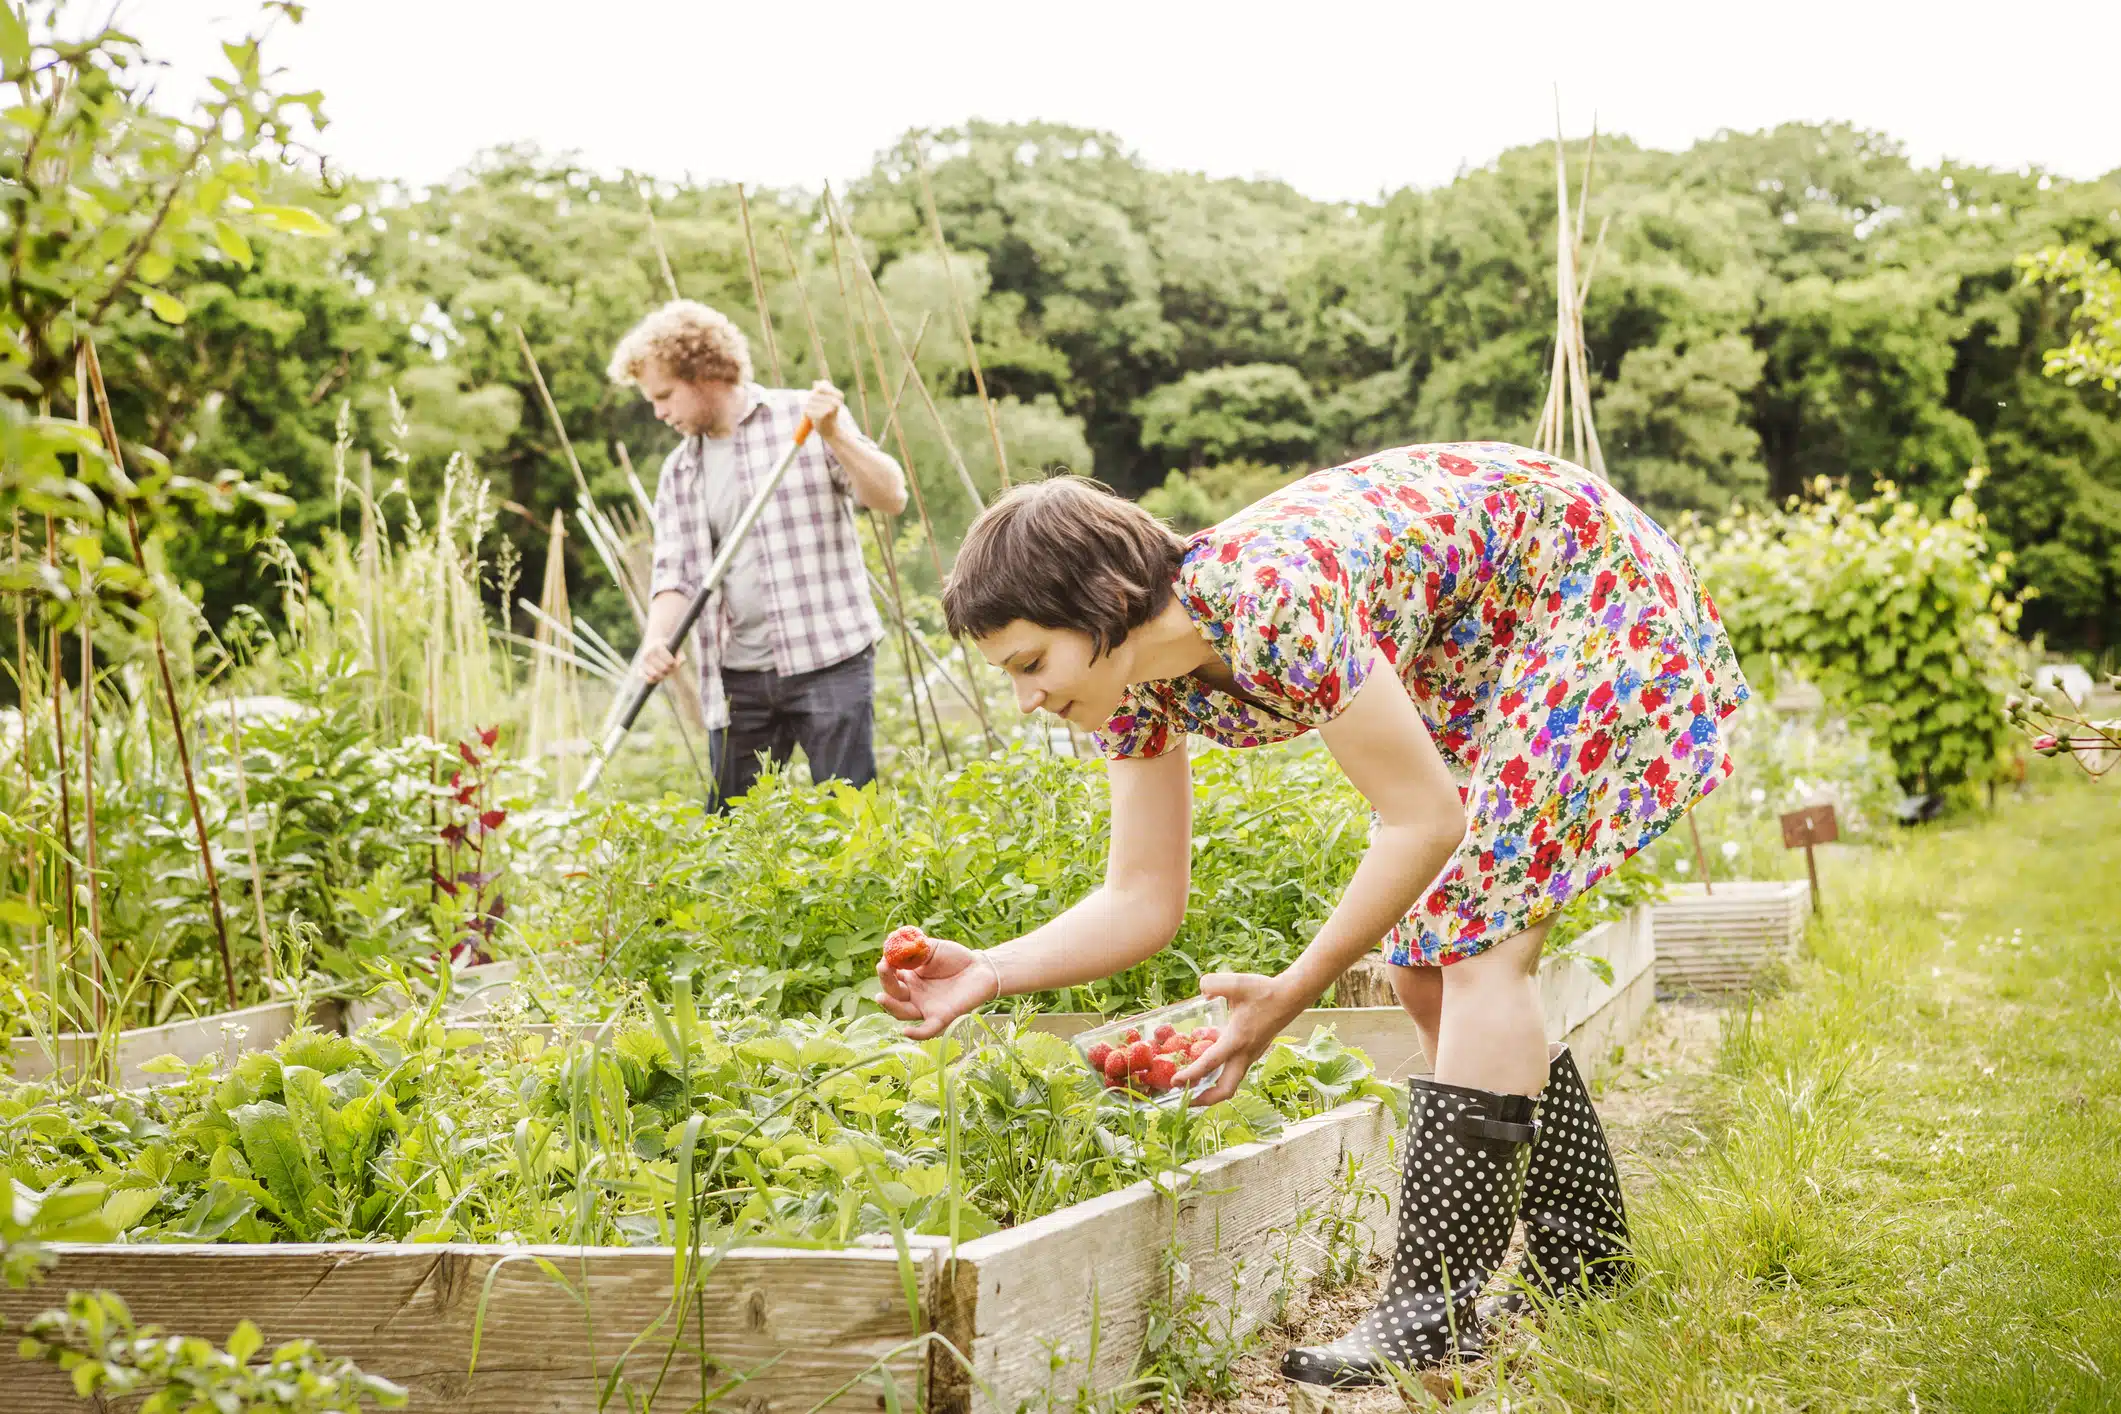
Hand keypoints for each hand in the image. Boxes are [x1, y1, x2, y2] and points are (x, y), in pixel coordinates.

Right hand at [637, 643, 677, 683]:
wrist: (653, 644)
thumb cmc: (668, 648)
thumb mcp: (677, 649)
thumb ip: (681, 657)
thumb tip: (677, 666)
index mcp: (657, 646)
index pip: (669, 661)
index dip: (673, 664)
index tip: (673, 662)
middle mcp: (648, 653)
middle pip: (663, 669)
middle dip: (669, 670)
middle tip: (669, 668)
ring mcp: (642, 662)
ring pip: (654, 675)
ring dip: (662, 676)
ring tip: (664, 672)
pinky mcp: (640, 670)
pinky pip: (647, 679)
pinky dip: (654, 680)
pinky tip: (658, 676)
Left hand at [804, 380, 844, 440]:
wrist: (830, 431)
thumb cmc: (828, 413)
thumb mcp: (827, 398)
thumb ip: (822, 388)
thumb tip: (815, 382)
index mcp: (839, 395)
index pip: (820, 387)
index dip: (815, 392)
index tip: (820, 399)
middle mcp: (836, 401)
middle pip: (813, 394)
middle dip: (811, 401)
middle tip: (817, 408)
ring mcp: (830, 409)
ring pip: (809, 402)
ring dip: (809, 408)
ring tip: (815, 413)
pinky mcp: (823, 416)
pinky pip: (808, 410)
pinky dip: (807, 414)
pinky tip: (813, 418)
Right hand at [875, 936, 999, 1039]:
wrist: (980, 968)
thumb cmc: (955, 958)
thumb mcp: (933, 949)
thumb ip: (915, 948)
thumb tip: (893, 943)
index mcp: (909, 978)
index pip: (890, 976)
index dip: (885, 969)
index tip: (885, 959)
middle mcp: (914, 995)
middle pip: (893, 994)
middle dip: (886, 982)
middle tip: (883, 968)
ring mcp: (925, 1007)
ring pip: (902, 1012)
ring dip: (890, 1006)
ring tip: (881, 997)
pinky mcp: (941, 1017)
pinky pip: (927, 1029)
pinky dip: (916, 1033)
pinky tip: (906, 1031)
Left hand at [1178, 970, 1307, 1106]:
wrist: (1292, 996)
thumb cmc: (1265, 991)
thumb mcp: (1236, 982)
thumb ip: (1213, 983)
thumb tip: (1201, 989)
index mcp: (1237, 1040)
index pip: (1210, 1064)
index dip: (1190, 1076)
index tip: (1174, 1083)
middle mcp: (1245, 1054)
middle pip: (1225, 1090)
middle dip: (1204, 1099)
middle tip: (1183, 1098)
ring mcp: (1251, 1055)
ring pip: (1231, 1082)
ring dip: (1212, 1089)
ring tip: (1192, 1086)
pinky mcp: (1254, 1052)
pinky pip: (1235, 1071)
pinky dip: (1220, 1075)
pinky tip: (1208, 1064)